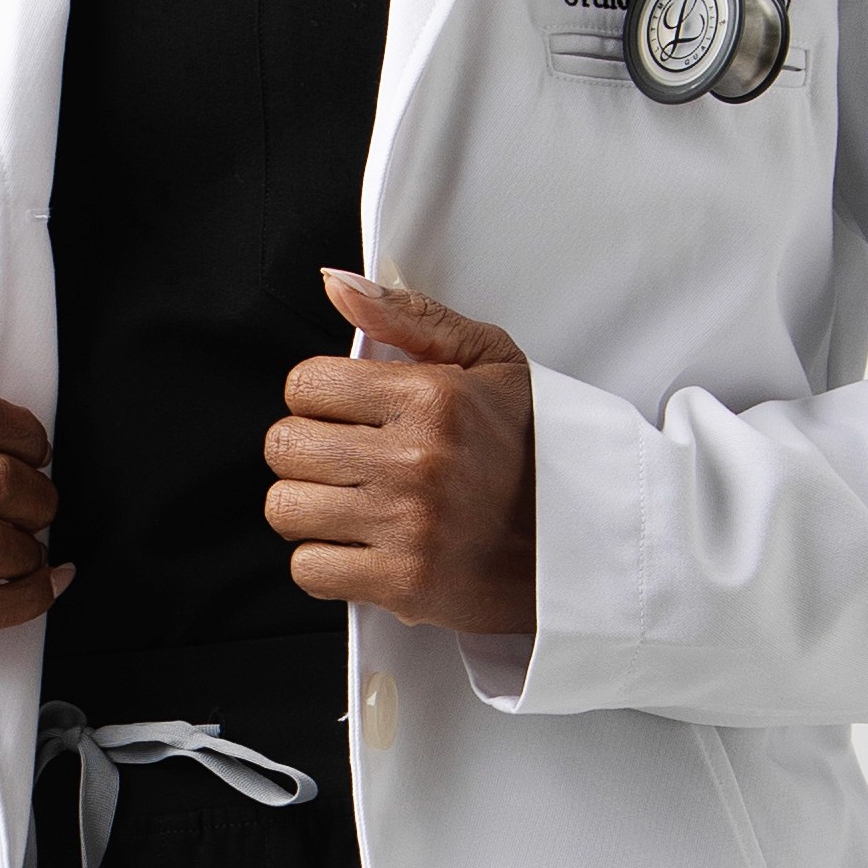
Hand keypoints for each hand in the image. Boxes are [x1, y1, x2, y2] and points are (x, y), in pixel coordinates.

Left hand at [266, 271, 537, 635]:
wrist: (583, 540)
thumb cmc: (532, 448)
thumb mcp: (490, 361)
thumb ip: (410, 316)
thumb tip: (336, 284)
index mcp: (432, 397)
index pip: (304, 385)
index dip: (318, 399)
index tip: (347, 414)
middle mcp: (416, 459)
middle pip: (284, 447)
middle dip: (309, 452)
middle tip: (350, 462)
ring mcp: (408, 525)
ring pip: (285, 508)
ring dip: (310, 508)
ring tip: (355, 505)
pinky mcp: (403, 584)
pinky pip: (308, 569)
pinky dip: (326, 562)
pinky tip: (363, 548)